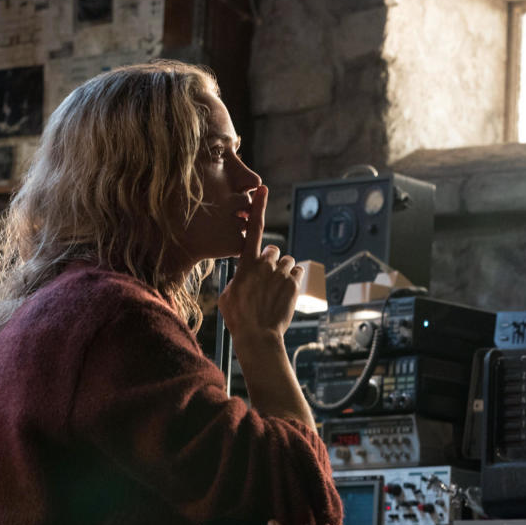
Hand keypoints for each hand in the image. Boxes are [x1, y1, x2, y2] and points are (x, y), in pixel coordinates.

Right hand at [218, 185, 302, 342]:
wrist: (258, 335)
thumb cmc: (239, 318)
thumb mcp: (227, 295)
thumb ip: (236, 278)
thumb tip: (243, 275)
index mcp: (246, 263)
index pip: (253, 229)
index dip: (258, 207)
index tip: (262, 189)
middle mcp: (266, 263)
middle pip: (273, 250)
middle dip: (271, 261)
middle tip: (266, 281)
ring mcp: (282, 272)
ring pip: (287, 261)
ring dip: (283, 271)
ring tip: (275, 290)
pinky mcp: (295, 283)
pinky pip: (298, 271)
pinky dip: (294, 277)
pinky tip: (286, 291)